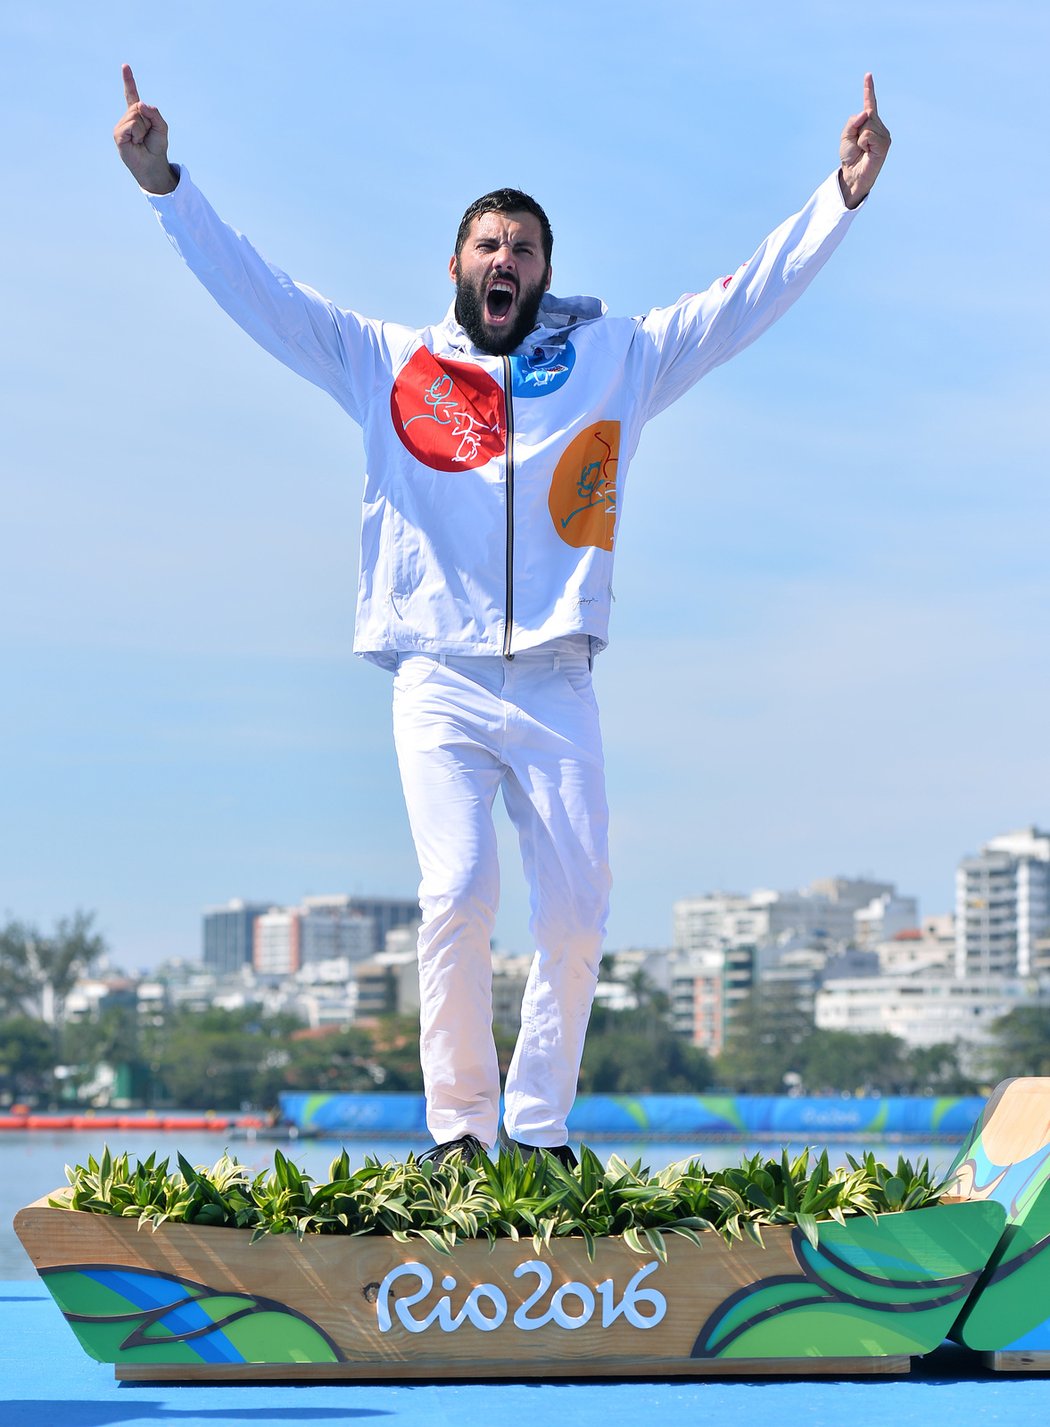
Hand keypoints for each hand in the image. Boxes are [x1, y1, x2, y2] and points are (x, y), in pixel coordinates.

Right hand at [113, 64, 177, 193]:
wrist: (153, 165)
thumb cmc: (157, 147)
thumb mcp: (162, 127)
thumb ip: (154, 113)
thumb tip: (140, 104)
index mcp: (137, 114)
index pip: (131, 95)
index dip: (129, 81)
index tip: (125, 66)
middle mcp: (127, 118)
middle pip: (139, 107)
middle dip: (148, 121)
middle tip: (147, 135)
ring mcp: (121, 126)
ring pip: (136, 116)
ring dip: (144, 129)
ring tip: (142, 140)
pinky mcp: (118, 134)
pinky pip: (131, 125)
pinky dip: (137, 133)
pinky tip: (135, 142)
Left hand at [838, 73, 890, 208]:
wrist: (852, 174)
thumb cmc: (850, 156)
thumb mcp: (846, 136)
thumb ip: (852, 121)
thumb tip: (866, 112)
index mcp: (869, 122)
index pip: (870, 103)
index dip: (869, 89)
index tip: (868, 75)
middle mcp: (879, 126)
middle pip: (867, 114)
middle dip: (856, 129)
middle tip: (858, 145)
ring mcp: (884, 135)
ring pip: (868, 125)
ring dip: (860, 138)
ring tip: (863, 149)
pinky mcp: (885, 144)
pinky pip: (869, 135)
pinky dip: (864, 143)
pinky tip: (867, 152)